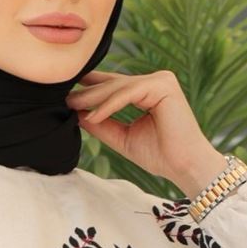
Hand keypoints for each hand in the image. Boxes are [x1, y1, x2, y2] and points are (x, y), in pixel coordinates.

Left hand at [66, 68, 228, 193]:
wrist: (184, 166)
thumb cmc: (160, 155)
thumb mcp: (122, 137)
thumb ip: (102, 124)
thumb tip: (76, 114)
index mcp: (147, 91)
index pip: (114, 86)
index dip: (90, 88)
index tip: (66, 93)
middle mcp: (156, 81)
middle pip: (114, 85)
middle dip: (87, 92)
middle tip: (62, 97)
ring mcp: (161, 81)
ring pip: (119, 87)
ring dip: (94, 98)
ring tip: (71, 105)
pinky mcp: (164, 86)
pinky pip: (129, 94)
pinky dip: (109, 106)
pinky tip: (93, 116)